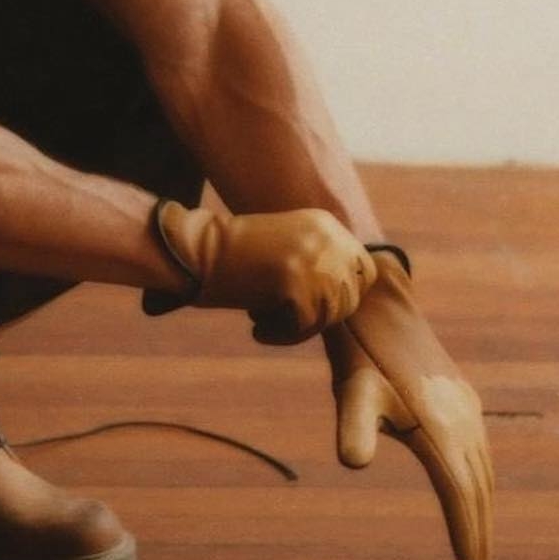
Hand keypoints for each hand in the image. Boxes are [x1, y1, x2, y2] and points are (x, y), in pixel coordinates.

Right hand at [146, 202, 378, 342]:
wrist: (195, 249)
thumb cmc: (235, 255)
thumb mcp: (288, 246)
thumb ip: (322, 261)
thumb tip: (353, 299)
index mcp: (327, 224)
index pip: (364, 270)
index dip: (344, 295)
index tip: (312, 306)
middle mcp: (327, 237)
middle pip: (350, 297)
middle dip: (321, 316)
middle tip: (285, 317)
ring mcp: (312, 258)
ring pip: (328, 316)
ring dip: (299, 329)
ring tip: (265, 322)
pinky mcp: (295, 282)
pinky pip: (304, 327)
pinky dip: (282, 335)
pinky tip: (258, 328)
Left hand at [324, 253, 493, 559]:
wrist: (380, 306)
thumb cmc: (361, 354)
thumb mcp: (352, 392)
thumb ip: (355, 428)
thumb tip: (353, 462)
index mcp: (442, 432)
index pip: (460, 497)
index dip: (467, 535)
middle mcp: (463, 424)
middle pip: (477, 490)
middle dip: (478, 531)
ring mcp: (467, 410)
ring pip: (482, 470)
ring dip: (482, 506)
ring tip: (476, 539)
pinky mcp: (464, 398)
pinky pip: (479, 449)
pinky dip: (480, 477)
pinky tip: (471, 486)